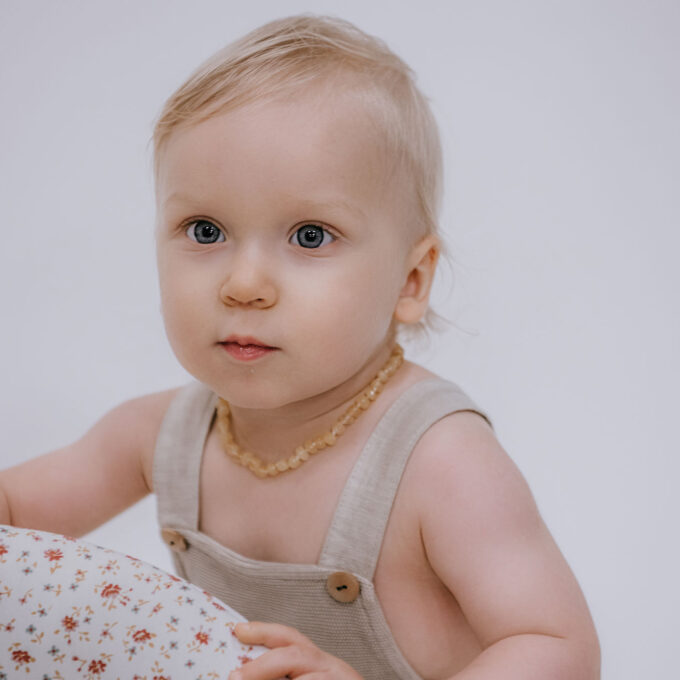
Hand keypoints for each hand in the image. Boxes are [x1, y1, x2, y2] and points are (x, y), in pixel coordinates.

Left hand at [229, 621, 362, 679]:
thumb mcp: (307, 678)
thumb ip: (284, 672)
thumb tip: (243, 672)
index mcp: (320, 663)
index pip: (291, 638)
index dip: (264, 630)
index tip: (238, 630)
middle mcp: (333, 668)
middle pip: (295, 654)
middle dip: (261, 666)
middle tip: (234, 677)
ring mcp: (341, 679)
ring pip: (307, 678)